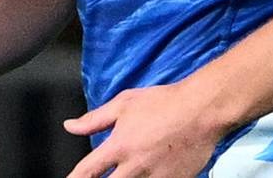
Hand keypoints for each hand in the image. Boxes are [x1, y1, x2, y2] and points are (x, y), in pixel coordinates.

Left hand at [62, 83, 222, 177]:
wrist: (202, 110)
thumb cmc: (164, 102)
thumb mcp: (124, 104)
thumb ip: (94, 119)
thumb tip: (70, 126)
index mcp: (119, 146)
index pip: (88, 171)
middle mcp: (135, 166)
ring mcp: (156, 177)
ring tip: (126, 173)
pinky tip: (146, 174)